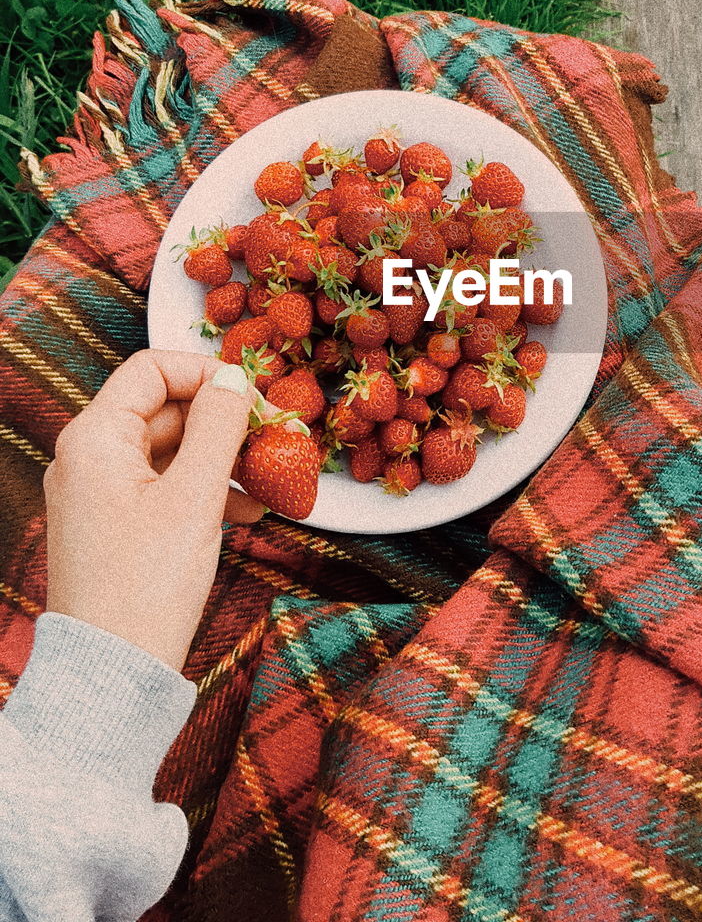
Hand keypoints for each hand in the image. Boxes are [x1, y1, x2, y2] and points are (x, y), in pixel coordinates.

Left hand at [44, 350, 263, 671]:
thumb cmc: (146, 586)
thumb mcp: (195, 497)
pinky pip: (165, 485)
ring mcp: (99, 492)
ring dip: (221, 456)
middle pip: (165, 409)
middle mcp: (88, 457)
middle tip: (273, 437)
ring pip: (170, 449)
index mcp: (95, 438)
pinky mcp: (114, 523)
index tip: (254, 395)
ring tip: (269, 478)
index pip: (152, 369)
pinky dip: (205, 488)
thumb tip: (234, 378)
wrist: (112, 673)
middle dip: (223, 420)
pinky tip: (248, 509)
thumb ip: (218, 427)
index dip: (207, 373)